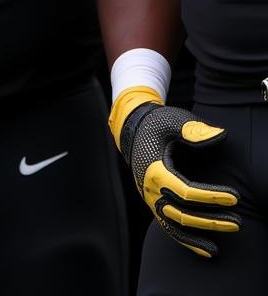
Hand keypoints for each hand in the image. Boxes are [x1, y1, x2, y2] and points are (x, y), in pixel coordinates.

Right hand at [110, 87, 239, 256]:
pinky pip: (168, 227)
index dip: (211, 197)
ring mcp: (150, 198)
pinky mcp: (153, 203)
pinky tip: (207, 250)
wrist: (132, 128)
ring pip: (174, 225)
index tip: (234, 197)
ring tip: (223, 239)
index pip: (185, 192)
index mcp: (154, 170)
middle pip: (182, 214)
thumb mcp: (171, 120)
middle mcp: (149, 189)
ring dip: (200, 235)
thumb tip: (219, 136)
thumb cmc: (156, 124)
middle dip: (211, 221)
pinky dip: (186, 241)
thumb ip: (192, 129)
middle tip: (237, 222)